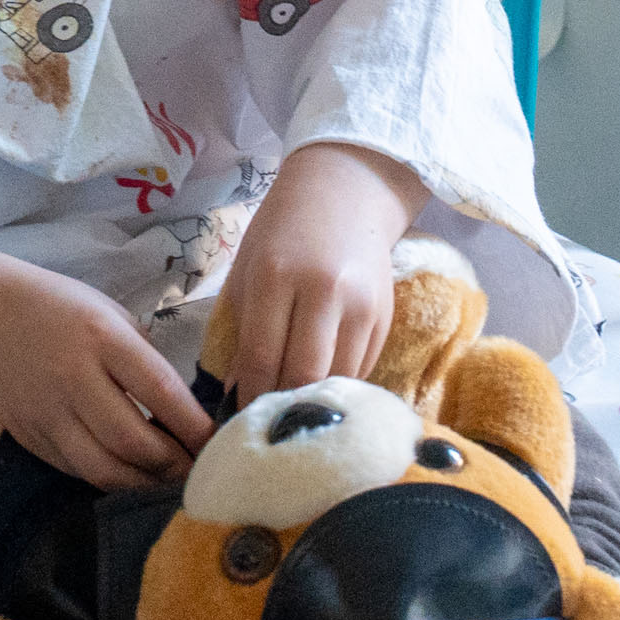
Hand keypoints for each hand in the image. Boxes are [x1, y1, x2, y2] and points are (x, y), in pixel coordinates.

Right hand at [0, 250, 212, 487]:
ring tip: (168, 485)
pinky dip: (109, 482)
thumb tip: (189, 410)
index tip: (219, 445)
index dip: (193, 426)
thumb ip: (144, 359)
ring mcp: (48, 411)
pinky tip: (130, 480)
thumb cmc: (63, 311)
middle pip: (132, 440)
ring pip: (103, 469)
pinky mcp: (31, 436)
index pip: (159, 391)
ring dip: (143, 485)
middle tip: (199, 474)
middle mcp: (74, 376)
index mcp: (102, 337)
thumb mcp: (110, 314)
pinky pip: (77, 471)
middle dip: (173, 465)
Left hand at [217, 142, 423, 405]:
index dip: (248, 396)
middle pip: (302, 374)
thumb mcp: (247, 269)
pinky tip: (320, 393)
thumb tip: (234, 392)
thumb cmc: (281, 232)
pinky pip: (361, 370)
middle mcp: (322, 291)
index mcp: (276, 276)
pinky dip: (338, 387)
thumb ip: (240, 328)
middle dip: (281, 408)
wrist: (344, 193)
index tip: (237, 422)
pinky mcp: (385, 318)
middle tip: (266, 426)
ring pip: (337, 379)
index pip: (260, 356)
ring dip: (313, 404)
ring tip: (292, 417)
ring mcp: (360, 306)